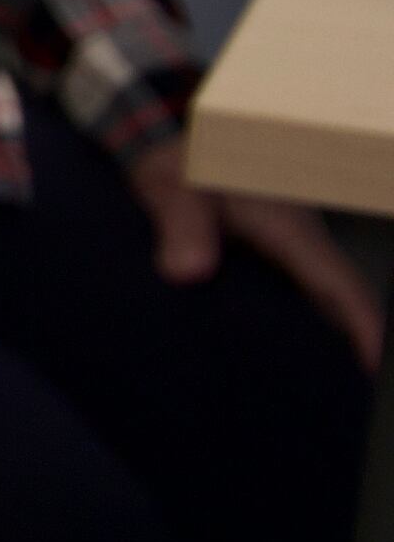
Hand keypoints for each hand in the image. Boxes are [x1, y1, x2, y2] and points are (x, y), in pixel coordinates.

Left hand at [129, 146, 382, 369]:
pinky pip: (299, 291)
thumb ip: (180, 225)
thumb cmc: (178, 168)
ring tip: (321, 389)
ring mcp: (290, 247)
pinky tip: (282, 357)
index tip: (374, 367)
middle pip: (341, 297)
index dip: (361, 324)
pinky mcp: (274, 253)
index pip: (337, 282)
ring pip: (322, 297)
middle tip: (350, 394)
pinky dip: (303, 321)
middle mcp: (299, 240)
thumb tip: (187, 273)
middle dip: (354, 342)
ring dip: (330, 335)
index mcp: (287, 227)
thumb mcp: (173, 190)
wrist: (168, 147)